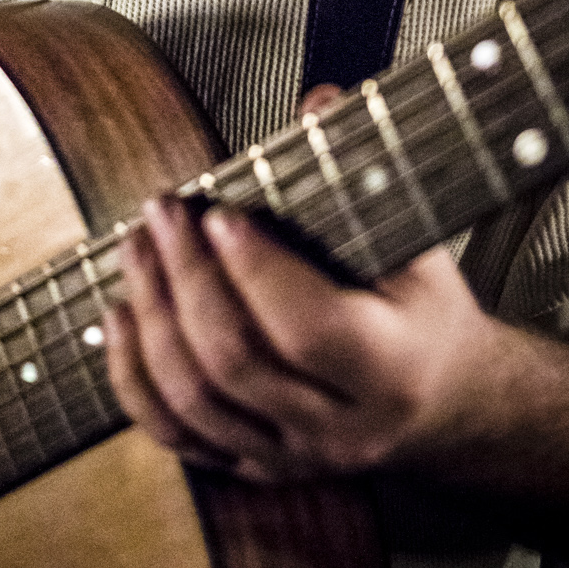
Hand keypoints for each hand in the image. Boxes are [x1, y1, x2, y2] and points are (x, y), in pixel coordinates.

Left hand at [105, 190, 508, 484]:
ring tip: (135, 249)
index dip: (254, 269)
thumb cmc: (424, 310)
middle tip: (162, 212)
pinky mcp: (254, 464)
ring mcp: (293, 455)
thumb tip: (317, 103)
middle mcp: (341, 427)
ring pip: (196, 402)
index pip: (309, 328)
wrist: (448, 404)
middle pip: (237, 362)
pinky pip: (176, 435)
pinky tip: (120, 318)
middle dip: (187, 278)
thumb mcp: (421, 244)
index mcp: (392, 367)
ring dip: (152, 319)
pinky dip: (135, 378)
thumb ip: (368, 175)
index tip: (216, 211)